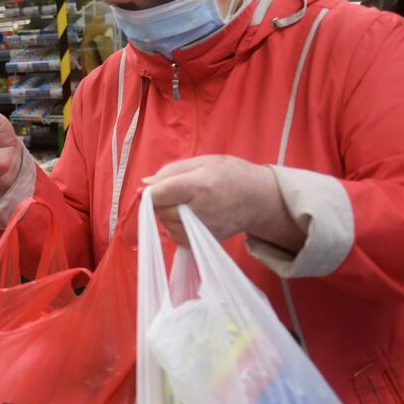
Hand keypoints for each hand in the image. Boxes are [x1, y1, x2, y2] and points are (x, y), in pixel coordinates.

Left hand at [142, 155, 296, 248]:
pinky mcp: (205, 241)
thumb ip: (170, 171)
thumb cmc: (231, 175)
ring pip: (166, 225)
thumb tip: (144, 184)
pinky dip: (174, 227)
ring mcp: (204, 229)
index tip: (156, 187)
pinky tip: (185, 216)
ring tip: (183, 203)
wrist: (259, 199)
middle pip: (161, 210)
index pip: (160, 194)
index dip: (152, 191)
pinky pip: (176, 237)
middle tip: (175, 192)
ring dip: (166, 214)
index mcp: (200, 185)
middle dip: (161, 201)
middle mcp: (201, 210)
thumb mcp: (203, 162)